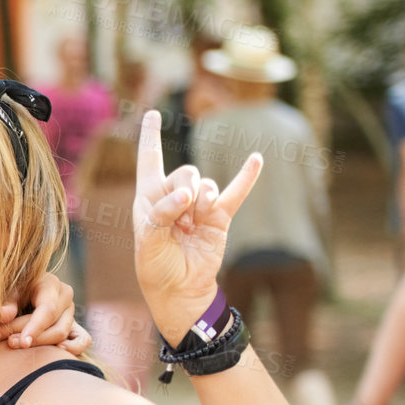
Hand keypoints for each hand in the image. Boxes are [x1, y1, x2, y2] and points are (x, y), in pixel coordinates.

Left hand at [0, 271, 80, 349]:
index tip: (22, 343)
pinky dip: (73, 348)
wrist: (20, 291)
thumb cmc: (12, 290)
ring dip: (41, 345)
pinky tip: (57, 351)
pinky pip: (83, 340)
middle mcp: (65, 297)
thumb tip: (2, 315)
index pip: (48, 309)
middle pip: (55, 326)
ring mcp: (71, 312)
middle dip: (32, 337)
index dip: (35, 328)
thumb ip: (6, 303)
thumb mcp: (7, 292)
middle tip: (8, 342)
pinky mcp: (75, 325)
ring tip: (14, 344)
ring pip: (62, 335)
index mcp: (51, 284)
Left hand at [133, 109, 260, 342]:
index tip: (153, 114)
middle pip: (185, 171)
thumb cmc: (156, 267)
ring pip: (206, 185)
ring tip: (195, 225)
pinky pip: (235, 192)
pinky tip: (257, 159)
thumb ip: (162, 213)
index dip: (151, 137)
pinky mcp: (220, 217)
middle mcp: (174, 196)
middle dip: (183, 191)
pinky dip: (247, 176)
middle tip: (180, 219)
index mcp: (149, 197)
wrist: (181, 290)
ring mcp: (199, 206)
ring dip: (202, 203)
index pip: (150, 160)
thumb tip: (189, 194)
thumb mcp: (148, 241)